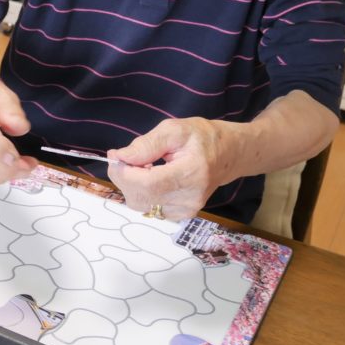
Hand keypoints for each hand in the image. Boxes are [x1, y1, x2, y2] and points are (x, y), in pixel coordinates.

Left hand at [106, 117, 235, 220]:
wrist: (228, 154)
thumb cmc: (202, 138)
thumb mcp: (174, 130)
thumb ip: (146, 144)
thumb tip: (120, 157)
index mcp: (192, 173)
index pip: (148, 184)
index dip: (124, 172)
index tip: (115, 156)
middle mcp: (190, 198)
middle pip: (140, 197)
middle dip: (124, 177)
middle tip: (128, 157)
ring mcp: (187, 210)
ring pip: (141, 205)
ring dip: (132, 185)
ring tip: (144, 166)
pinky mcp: (182, 215)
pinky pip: (149, 208)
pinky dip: (142, 192)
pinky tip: (151, 178)